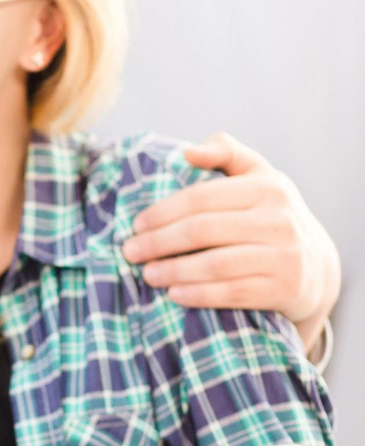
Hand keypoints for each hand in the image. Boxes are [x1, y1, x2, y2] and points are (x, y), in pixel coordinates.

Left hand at [122, 132, 339, 349]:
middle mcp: (279, 220)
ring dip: (174, 271)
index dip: (162, 212)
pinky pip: (233, 293)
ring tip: (147, 274)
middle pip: (203, 230)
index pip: (200, 197)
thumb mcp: (257, 176)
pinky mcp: (285, 288)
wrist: (315, 266)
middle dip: (159, 242)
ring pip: (216, 264)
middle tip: (129, 252)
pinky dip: (199, 295)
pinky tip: (173, 295)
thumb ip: (226, 153)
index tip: (135, 224)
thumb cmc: (269, 215)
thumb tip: (188, 151)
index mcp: (267, 188)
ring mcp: (284, 256)